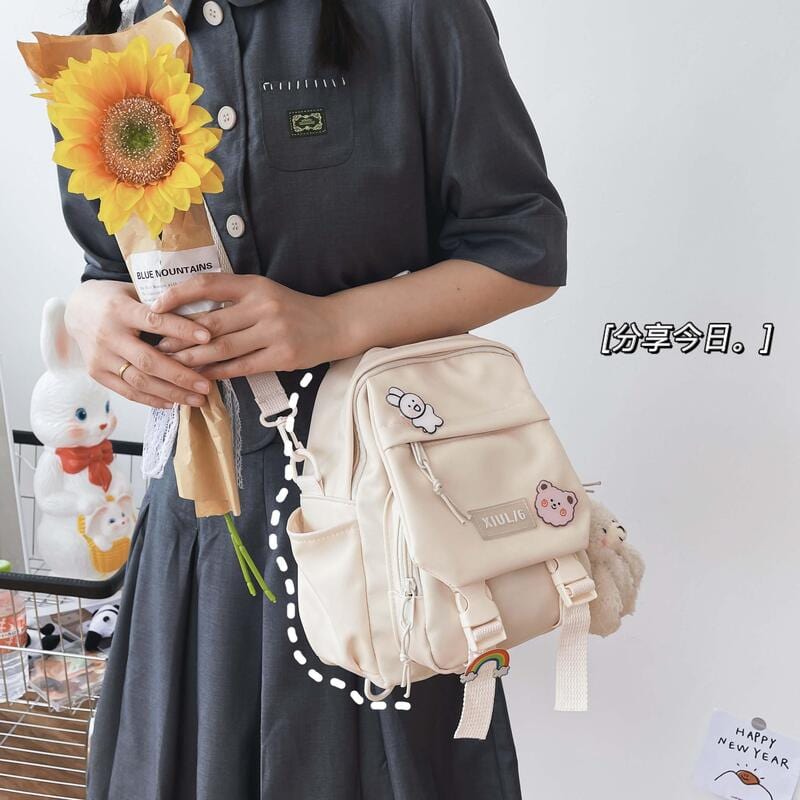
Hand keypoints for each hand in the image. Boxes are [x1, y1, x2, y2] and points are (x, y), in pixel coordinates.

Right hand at [65, 280, 213, 408]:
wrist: (77, 309)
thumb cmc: (116, 299)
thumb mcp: (135, 291)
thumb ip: (161, 304)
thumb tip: (200, 315)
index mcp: (120, 310)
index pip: (154, 321)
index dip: (181, 330)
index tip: (207, 337)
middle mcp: (108, 335)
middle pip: (148, 361)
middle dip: (180, 376)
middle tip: (206, 386)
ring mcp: (100, 357)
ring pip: (139, 381)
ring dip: (171, 393)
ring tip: (197, 400)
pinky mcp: (96, 373)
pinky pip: (127, 391)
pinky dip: (151, 400)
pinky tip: (173, 403)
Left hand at [151, 273, 346, 377]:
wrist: (334, 324)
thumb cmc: (293, 309)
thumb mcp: (264, 292)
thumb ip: (232, 298)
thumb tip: (188, 312)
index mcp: (254, 285)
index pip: (207, 285)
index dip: (177, 295)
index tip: (155, 307)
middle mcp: (263, 306)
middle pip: (210, 324)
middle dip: (178, 337)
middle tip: (156, 346)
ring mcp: (274, 333)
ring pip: (222, 349)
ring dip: (193, 359)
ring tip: (173, 364)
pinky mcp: (282, 357)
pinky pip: (241, 367)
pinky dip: (218, 372)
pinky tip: (203, 375)